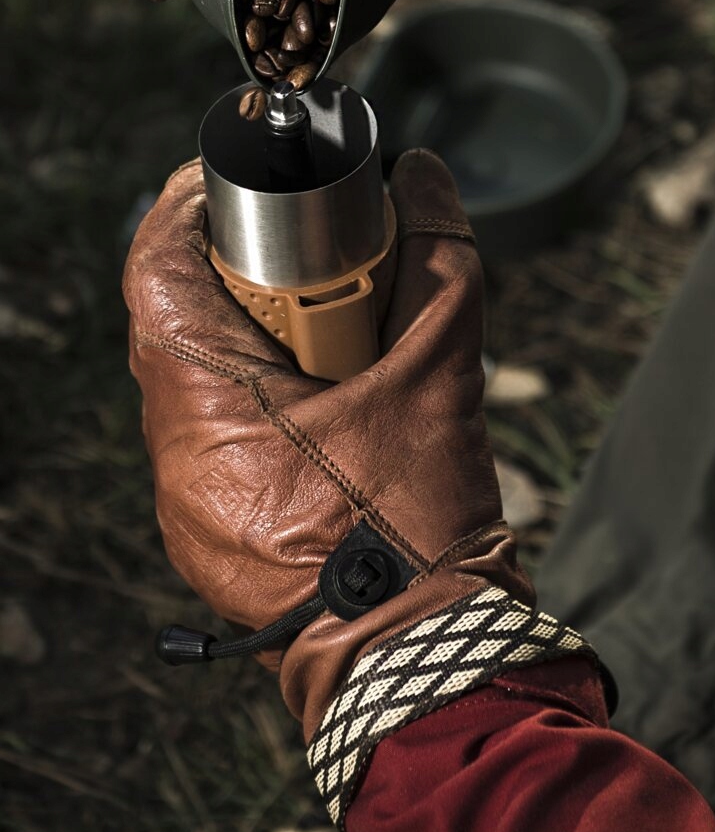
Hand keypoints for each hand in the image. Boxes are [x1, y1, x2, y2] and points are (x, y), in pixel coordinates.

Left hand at [124, 149, 529, 734]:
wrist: (419, 658)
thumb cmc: (419, 525)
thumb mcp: (442, 376)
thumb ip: (437, 262)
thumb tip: (426, 173)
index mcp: (212, 411)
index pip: (154, 279)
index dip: (180, 215)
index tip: (223, 189)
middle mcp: (178, 459)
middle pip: (168, 329)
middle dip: (224, 278)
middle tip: (290, 254)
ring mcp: (185, 507)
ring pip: (187, 389)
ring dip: (236, 345)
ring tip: (312, 330)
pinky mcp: (206, 539)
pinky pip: (206, 444)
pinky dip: (245, 406)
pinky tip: (311, 405)